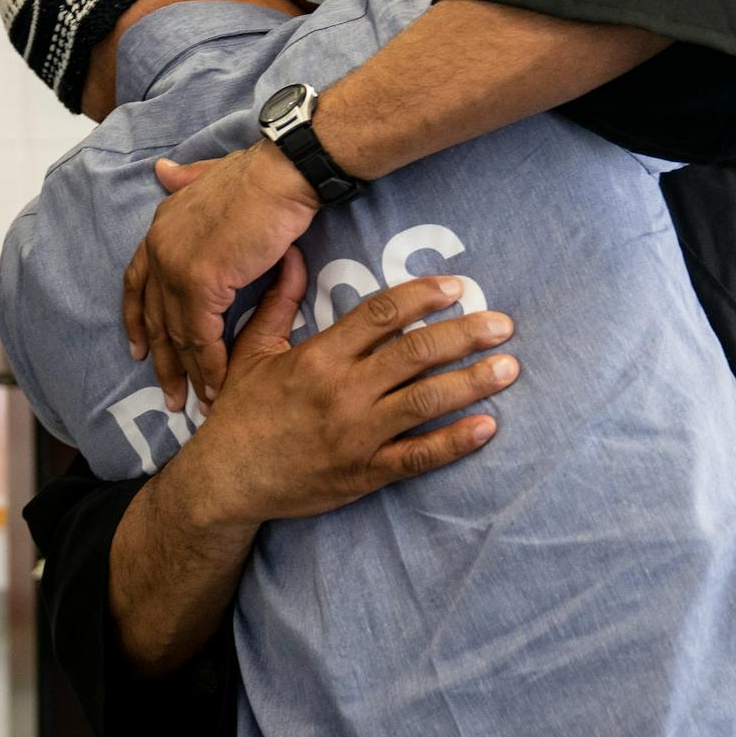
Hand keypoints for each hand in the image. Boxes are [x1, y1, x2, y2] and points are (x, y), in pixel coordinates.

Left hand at [122, 142, 320, 409]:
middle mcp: (158, 249)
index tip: (139, 350)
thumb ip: (186, 179)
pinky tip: (218, 386)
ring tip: (198, 402)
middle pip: (155, 316)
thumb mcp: (211, 173)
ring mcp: (175, 267)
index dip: (138, 319)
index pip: (138, 283)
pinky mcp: (199, 283)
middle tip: (170, 395)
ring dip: (189, 372)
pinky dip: (210, 365)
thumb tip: (162, 171)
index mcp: (159, 228)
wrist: (282, 173)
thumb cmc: (260, 175)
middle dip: (163, 360)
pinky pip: (201, 336)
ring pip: (178, 333)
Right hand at [177, 249, 515, 529]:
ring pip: (424, 402)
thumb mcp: (252, 352)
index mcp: (319, 357)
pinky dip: (454, 443)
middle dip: (463, 335)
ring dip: (471, 383)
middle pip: (414, 354)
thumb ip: (278, 303)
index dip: (422, 297)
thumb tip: (295, 255)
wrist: (226, 481)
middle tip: (502, 324)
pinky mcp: (364, 473)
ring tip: (509, 368)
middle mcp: (342, 392)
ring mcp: (356, 435)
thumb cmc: (240, 413)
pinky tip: (487, 428)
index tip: (457, 287)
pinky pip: (417, 457)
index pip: (381, 315)